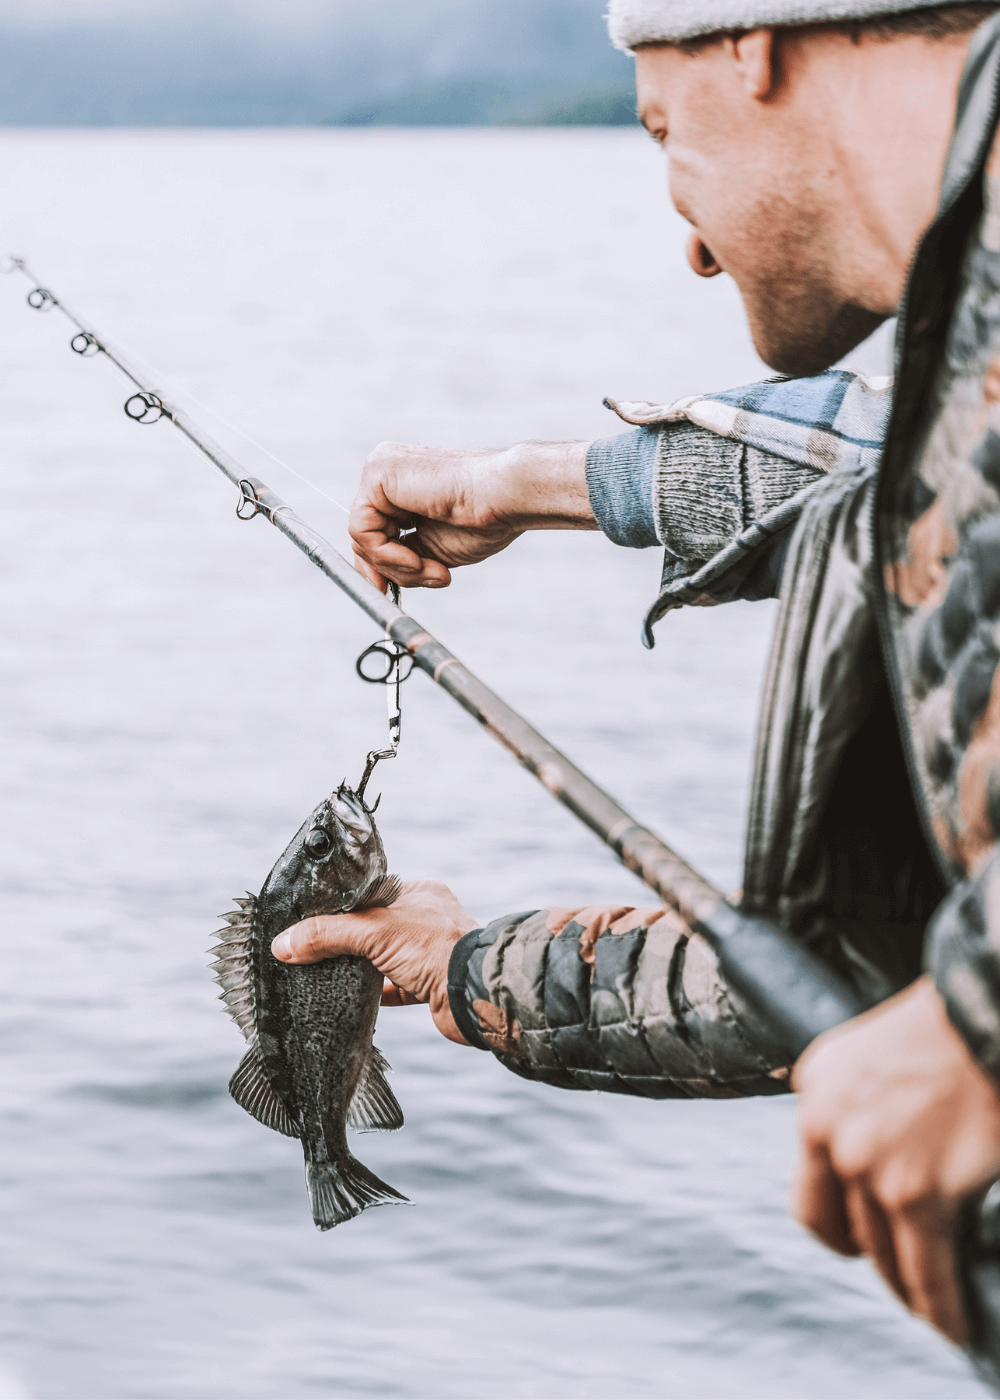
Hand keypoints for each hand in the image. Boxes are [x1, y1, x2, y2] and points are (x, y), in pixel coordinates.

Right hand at [270, 878, 478, 1044]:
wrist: (475, 997)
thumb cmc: (439, 950)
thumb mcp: (375, 932)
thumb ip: (328, 934)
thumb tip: (284, 943)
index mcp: (417, 893)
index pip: (367, 893)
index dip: (338, 905)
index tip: (308, 917)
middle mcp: (424, 920)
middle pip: (372, 927)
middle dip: (345, 938)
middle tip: (311, 947)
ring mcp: (426, 953)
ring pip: (380, 957)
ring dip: (356, 966)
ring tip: (323, 971)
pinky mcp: (427, 985)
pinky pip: (392, 988)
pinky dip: (371, 993)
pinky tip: (348, 997)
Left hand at [349, 439, 593, 590]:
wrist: (505, 498)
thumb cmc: (482, 520)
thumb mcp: (431, 550)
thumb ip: (402, 560)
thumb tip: (374, 583)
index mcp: (400, 485)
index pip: (372, 531)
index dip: (380, 566)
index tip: (390, 592)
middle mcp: (386, 473)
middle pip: (364, 536)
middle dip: (391, 569)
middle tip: (429, 578)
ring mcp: (380, 469)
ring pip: (362, 537)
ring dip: (395, 566)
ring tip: (432, 570)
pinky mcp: (378, 473)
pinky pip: (361, 529)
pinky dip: (385, 554)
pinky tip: (415, 558)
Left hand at [792, 975, 999, 1343]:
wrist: (985, 1014)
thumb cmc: (949, 1028)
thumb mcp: (874, 1053)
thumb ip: (859, 1101)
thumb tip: (874, 1152)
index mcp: (814, 1089)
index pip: (814, 1181)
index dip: (840, 1217)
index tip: (862, 1236)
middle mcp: (827, 1129)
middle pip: (840, 1224)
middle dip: (871, 1256)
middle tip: (900, 1275)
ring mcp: (867, 1164)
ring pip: (882, 1254)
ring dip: (908, 1288)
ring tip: (931, 1308)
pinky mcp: (915, 1192)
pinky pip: (925, 1271)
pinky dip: (939, 1306)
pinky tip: (953, 1326)